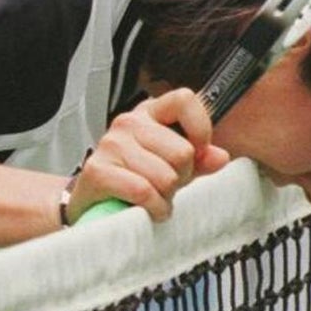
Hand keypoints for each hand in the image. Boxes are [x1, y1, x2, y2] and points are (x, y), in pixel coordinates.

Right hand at [64, 88, 230, 224]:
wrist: (91, 203)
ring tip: (152, 198)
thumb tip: (220, 156)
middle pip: (182, 151)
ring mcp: (111, 144)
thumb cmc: (132, 180)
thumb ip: (198, 160)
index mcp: (149, 113)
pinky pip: (144, 192)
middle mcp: (128, 123)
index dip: (200, 128)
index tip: (197, 152)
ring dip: (165, 198)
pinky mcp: (98, 170)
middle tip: (164, 185)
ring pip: (165, 176)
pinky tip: (148, 210)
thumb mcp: (171, 166)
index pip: (184, 100)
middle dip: (180, 177)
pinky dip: (153, 209)